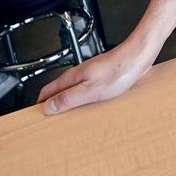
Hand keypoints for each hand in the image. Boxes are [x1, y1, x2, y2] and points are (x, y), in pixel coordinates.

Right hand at [36, 40, 153, 114]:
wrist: (138, 55)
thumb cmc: (119, 71)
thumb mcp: (90, 91)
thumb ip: (68, 98)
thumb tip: (48, 106)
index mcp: (72, 77)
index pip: (47, 91)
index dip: (41, 104)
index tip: (37, 117)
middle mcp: (79, 74)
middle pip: (59, 90)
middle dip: (53, 105)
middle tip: (52, 121)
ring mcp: (90, 74)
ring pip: (72, 90)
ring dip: (67, 102)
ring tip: (68, 117)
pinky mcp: (102, 76)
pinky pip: (86, 90)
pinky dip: (82, 99)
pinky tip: (89, 107)